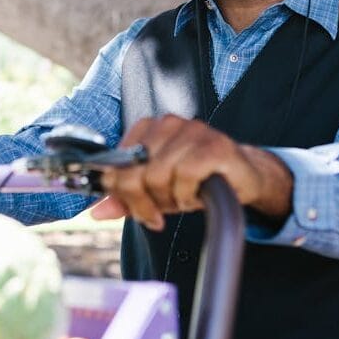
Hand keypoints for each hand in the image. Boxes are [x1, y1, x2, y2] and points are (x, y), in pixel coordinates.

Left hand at [90, 115, 293, 229]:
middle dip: (143, 202)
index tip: (138, 210)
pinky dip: (187, 195)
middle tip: (157, 215)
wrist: (241, 178)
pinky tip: (196, 195)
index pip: (115, 164)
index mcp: (148, 128)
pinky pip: (185, 176)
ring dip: (169, 199)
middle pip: (133, 172)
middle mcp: (168, 123)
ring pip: (158, 175)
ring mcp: (193, 130)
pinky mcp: (214, 145)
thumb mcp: (155, 192)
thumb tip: (96, 212)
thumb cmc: (196, 181)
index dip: (122, 194)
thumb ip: (125, 198)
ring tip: (182, 200)